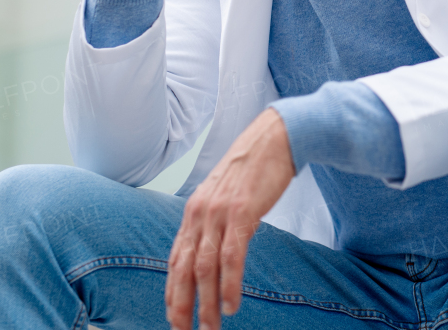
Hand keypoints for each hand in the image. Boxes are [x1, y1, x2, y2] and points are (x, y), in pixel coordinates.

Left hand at [165, 108, 295, 329]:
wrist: (274, 137)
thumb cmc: (253, 168)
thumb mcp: (223, 194)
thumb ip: (214, 220)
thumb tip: (212, 246)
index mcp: (194, 211)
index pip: (175, 258)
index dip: (173, 290)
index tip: (174, 316)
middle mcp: (199, 213)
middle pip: (183, 268)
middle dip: (181, 305)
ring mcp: (219, 213)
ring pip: (205, 268)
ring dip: (206, 303)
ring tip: (210, 328)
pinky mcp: (241, 213)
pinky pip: (231, 257)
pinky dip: (230, 285)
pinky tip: (232, 305)